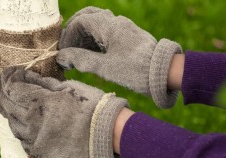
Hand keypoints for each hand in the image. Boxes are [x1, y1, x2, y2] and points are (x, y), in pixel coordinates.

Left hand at [0, 67, 127, 157]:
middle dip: (2, 93)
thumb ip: (42, 83)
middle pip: (7, 106)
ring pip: (13, 125)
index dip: (8, 78)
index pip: (13, 88)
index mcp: (40, 103)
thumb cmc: (91, 106)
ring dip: (10, 113)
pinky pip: (24, 141)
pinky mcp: (40, 154)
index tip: (8, 73)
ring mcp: (35, 141)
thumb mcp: (68, 88)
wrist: (107, 136)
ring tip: (10, 104)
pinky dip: (21, 131)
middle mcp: (33, 123)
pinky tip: (24, 124)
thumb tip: (24, 75)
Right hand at [56, 7, 181, 108]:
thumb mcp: (105, 68)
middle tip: (66, 48)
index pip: (80, 22)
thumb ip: (81, 60)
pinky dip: (94, 40)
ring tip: (76, 54)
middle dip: (74, 31)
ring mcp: (122, 28)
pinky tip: (90, 55)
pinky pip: (106, 32)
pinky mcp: (127, 37)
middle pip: (88, 16)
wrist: (164, 73)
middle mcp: (116, 22)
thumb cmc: (135, 71)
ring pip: (97, 24)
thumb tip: (61, 57)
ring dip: (83, 36)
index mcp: (109, 25)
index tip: (62, 53)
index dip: (68, 36)